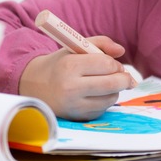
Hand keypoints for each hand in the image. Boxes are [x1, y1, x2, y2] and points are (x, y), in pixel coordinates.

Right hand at [19, 35, 133, 119]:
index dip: (116, 64)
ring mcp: (75, 106)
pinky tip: (95, 95)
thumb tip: (121, 51)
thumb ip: (101, 43)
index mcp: (70, 66)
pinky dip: (105, 100)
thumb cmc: (60, 64)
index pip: (107, 65)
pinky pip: (103, 109)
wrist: (35, 87)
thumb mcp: (75, 47)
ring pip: (111, 98)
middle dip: (125, 79)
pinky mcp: (78, 117)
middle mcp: (71, 88)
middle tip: (125, 76)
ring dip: (115, 90)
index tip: (115, 64)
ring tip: (104, 83)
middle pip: (113, 84)